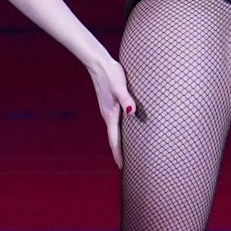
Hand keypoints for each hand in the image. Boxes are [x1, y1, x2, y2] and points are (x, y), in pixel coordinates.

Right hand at [86, 54, 139, 168]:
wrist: (98, 63)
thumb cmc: (111, 74)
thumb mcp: (120, 86)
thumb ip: (127, 99)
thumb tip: (131, 112)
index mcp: (110, 115)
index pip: (114, 140)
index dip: (118, 154)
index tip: (122, 167)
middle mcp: (107, 115)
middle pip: (114, 139)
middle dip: (119, 152)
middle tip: (126, 166)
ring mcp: (107, 110)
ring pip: (114, 131)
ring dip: (119, 143)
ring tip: (126, 153)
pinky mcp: (109, 104)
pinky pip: (115, 124)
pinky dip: (119, 132)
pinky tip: (125, 131)